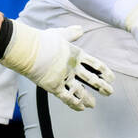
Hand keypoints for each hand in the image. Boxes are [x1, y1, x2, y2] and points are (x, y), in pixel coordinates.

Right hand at [0, 22, 114, 110]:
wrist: (26, 48)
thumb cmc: (41, 40)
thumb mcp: (59, 34)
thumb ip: (71, 34)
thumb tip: (80, 29)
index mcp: (77, 55)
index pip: (96, 65)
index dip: (105, 73)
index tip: (111, 79)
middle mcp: (73, 67)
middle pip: (92, 80)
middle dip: (102, 87)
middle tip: (109, 92)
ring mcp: (64, 77)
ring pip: (81, 92)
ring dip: (88, 99)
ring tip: (93, 105)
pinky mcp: (54, 86)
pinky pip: (67, 98)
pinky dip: (75, 104)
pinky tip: (81, 108)